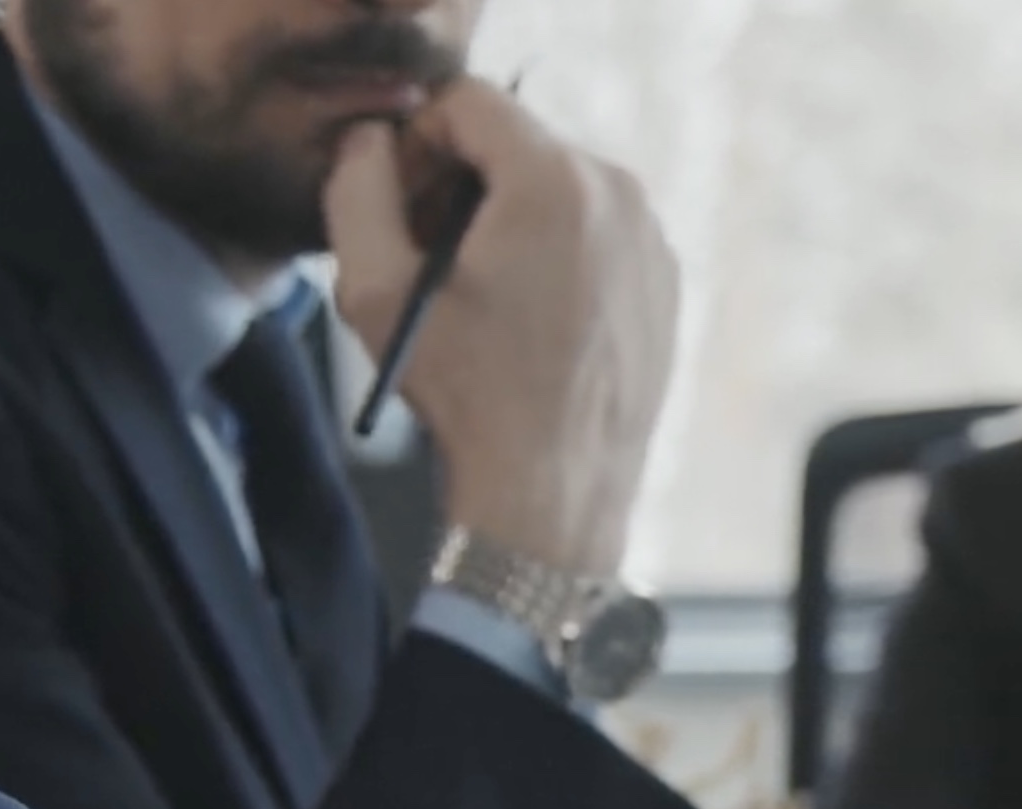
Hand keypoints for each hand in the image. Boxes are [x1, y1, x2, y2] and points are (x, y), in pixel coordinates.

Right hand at [324, 80, 675, 577]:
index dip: (416, 141)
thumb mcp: (373, 286)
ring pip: (558, 186)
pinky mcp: (664, 283)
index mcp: (555, 182)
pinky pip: (596, 234)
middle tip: (426, 249)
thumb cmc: (467, 396)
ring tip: (474, 290)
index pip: (470, 101)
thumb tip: (372, 141)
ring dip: (506, 217)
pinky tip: (524, 317)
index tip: (398, 201)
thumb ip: (357, 185)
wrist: (551, 495)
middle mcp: (620, 196)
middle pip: (518, 140)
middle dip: (461, 179)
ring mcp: (652, 240)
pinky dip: (554, 253)